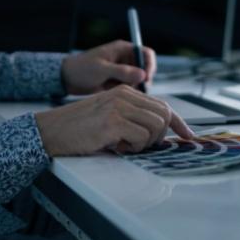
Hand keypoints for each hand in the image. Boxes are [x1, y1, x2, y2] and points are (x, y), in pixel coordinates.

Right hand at [34, 85, 193, 155]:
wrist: (51, 131)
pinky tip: (116, 146)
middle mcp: (124, 96)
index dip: (179, 122)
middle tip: (139, 145)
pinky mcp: (113, 122)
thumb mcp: (109, 116)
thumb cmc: (79, 128)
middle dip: (159, 136)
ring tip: (124, 145)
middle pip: (164, 116)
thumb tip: (161, 133)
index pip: (163, 105)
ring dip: (145, 143)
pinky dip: (133, 147)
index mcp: (125, 92)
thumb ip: (133, 118)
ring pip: (156, 127)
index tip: (189, 136)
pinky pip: (140, 138)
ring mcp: (119, 107)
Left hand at [60, 39, 156, 94]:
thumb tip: (143, 75)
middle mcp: (124, 58)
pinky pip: (128, 87)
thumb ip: (122, 71)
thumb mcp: (102, 69)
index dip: (149, 65)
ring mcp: (121, 70)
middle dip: (141, 80)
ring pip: (137, 80)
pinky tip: (111, 92)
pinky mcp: (117, 81)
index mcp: (122, 49)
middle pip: (144, 68)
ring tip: (115, 89)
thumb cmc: (82, 68)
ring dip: (132, 87)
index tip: (146, 79)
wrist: (67, 79)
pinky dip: (125, 91)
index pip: (145, 53)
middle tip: (133, 89)